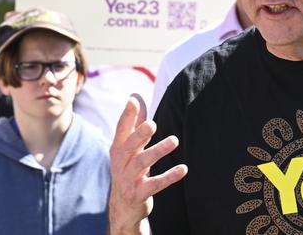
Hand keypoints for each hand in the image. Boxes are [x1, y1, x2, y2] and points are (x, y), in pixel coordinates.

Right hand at [108, 94, 187, 234]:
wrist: (123, 206)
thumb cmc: (129, 168)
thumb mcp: (129, 147)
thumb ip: (133, 123)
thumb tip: (134, 96)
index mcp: (118, 148)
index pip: (121, 129)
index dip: (127, 114)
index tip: (133, 100)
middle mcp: (120, 163)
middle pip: (129, 146)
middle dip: (139, 134)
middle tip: (153, 124)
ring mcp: (128, 179)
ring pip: (141, 163)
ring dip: (158, 151)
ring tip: (174, 140)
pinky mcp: (138, 194)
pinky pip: (154, 185)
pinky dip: (169, 176)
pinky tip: (183, 169)